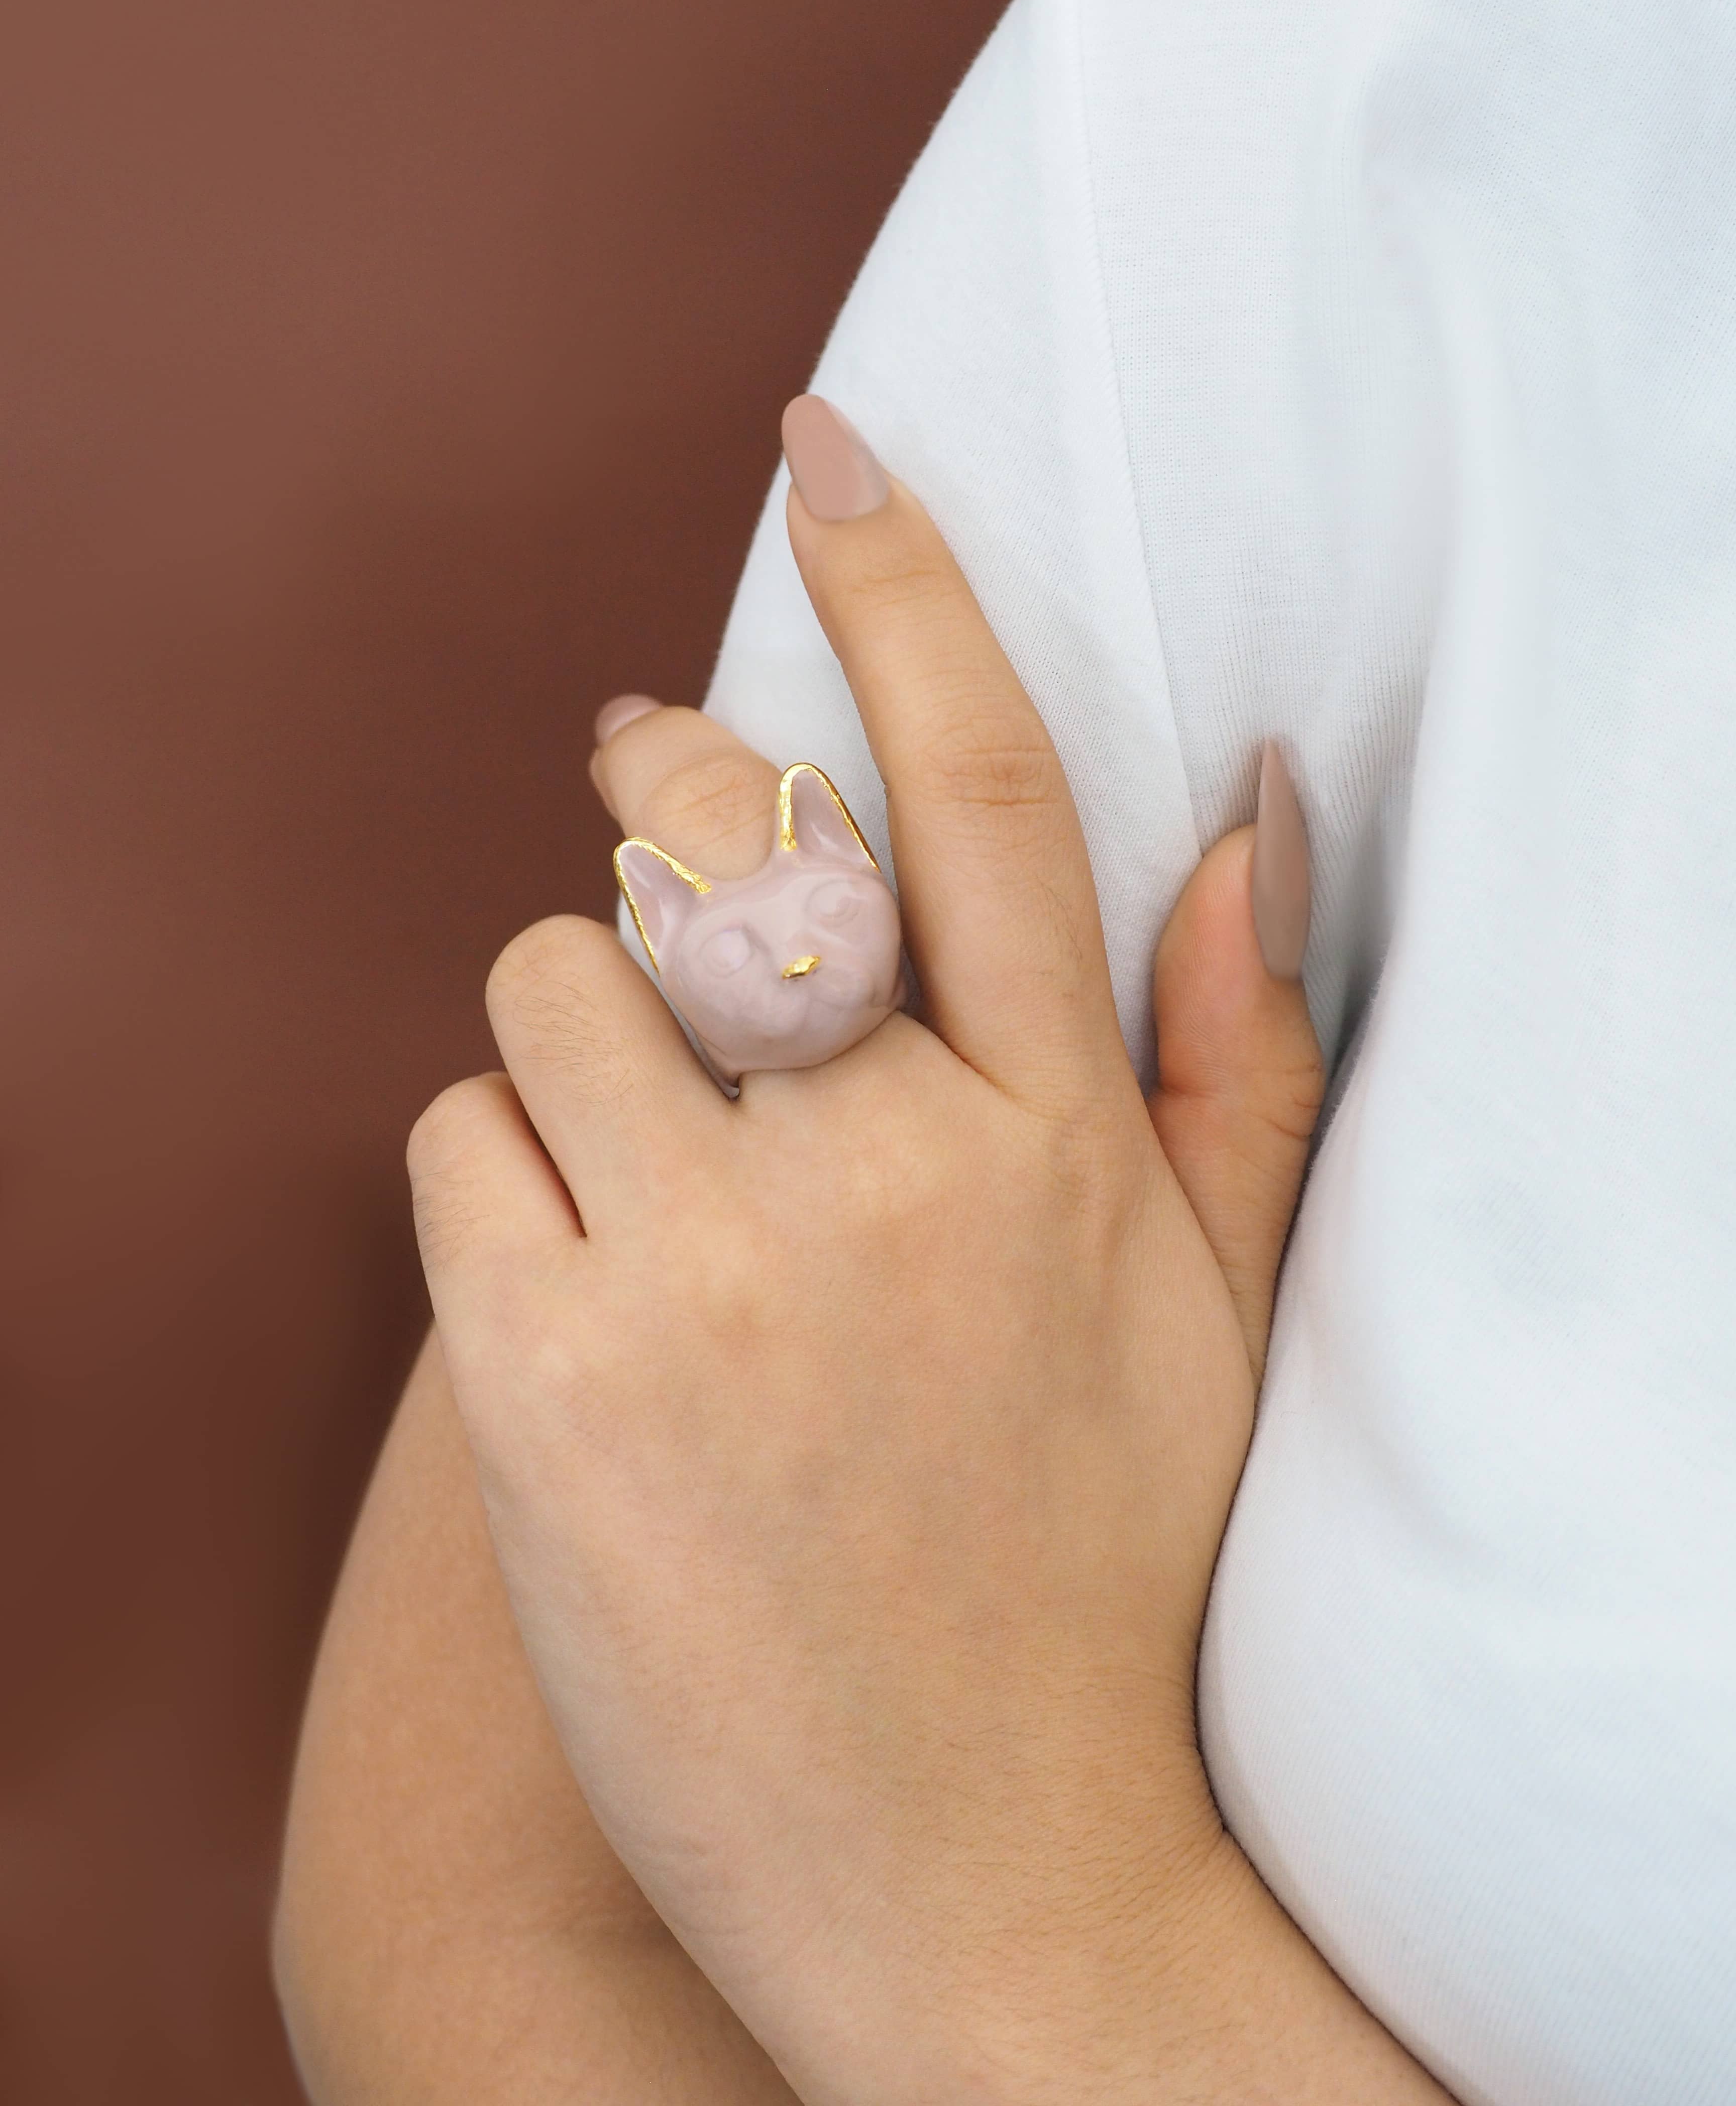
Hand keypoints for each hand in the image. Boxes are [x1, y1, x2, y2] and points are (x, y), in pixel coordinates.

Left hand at [409, 406, 1441, 2101]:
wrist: (983, 1883)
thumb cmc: (1092, 1572)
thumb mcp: (1210, 1316)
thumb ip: (1239, 1062)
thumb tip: (1249, 822)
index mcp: (1056, 1138)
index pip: (981, 787)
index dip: (904, 585)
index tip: (831, 443)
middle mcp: (890, 1174)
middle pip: (701, 841)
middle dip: (658, 810)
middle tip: (660, 855)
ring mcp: (712, 1276)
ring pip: (545, 984)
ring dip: (576, 1054)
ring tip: (649, 1197)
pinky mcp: (542, 1383)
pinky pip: (455, 1140)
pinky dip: (493, 1193)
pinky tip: (578, 1315)